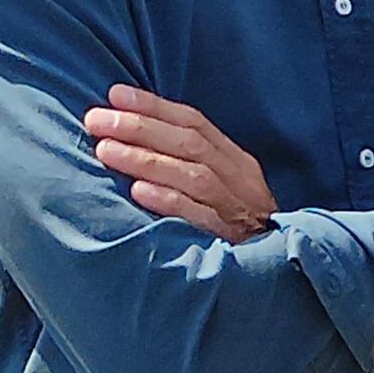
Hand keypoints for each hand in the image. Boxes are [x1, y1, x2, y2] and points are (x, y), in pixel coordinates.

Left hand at [84, 88, 279, 237]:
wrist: (277, 277)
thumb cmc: (235, 229)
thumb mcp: (223, 189)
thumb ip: (189, 164)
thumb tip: (133, 134)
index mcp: (237, 162)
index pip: (193, 123)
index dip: (154, 106)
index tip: (114, 94)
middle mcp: (240, 181)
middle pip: (190, 144)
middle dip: (140, 127)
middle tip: (96, 120)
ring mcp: (237, 212)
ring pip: (193, 176)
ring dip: (146, 160)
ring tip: (105, 151)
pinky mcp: (230, 243)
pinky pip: (200, 218)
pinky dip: (168, 202)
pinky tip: (137, 192)